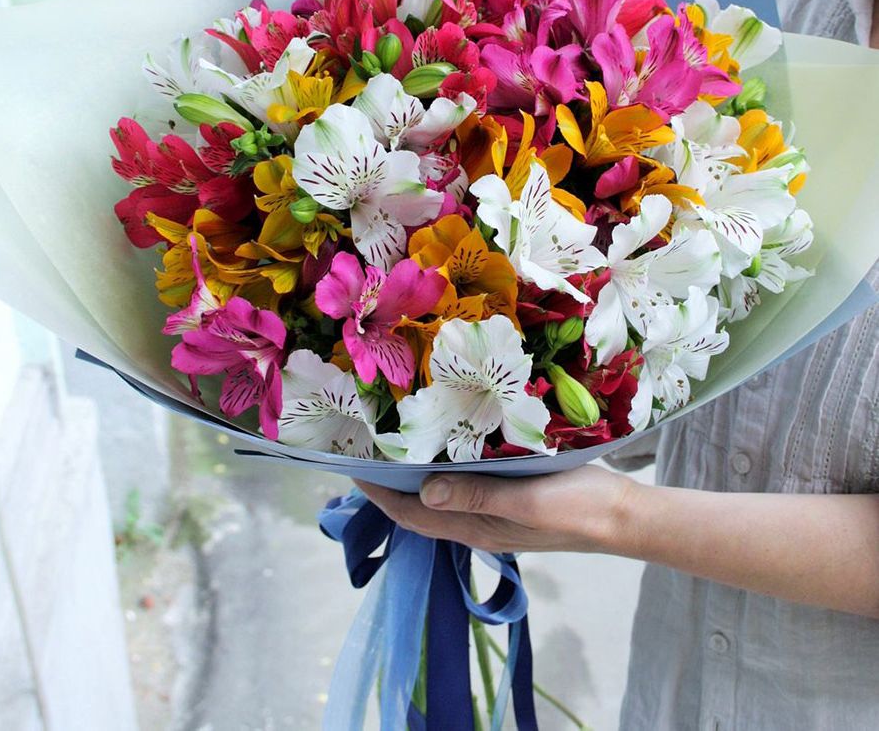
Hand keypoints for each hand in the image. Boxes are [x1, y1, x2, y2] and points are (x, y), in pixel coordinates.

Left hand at [356, 465, 638, 553]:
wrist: (624, 516)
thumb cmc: (578, 506)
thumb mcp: (526, 499)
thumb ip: (476, 496)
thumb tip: (423, 493)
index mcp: (476, 528)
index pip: (412, 515)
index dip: (379, 495)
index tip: (351, 468)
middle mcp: (478, 525)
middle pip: (420, 509)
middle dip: (389, 485)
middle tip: (366, 450)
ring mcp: (495, 514)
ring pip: (442, 499)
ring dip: (414, 478)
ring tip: (395, 447)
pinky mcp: (511, 500)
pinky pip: (465, 488)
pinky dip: (445, 472)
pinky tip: (447, 449)